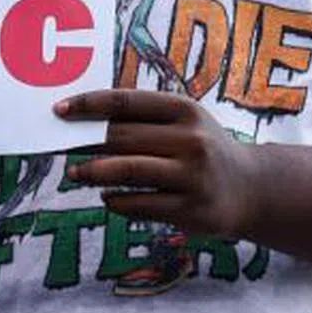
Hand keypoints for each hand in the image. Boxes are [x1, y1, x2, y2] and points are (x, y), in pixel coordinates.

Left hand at [57, 89, 258, 237]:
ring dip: (92, 172)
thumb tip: (79, 119)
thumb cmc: (199, 148)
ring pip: (127, 171)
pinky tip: (107, 198)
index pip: (126, 102)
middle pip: (121, 137)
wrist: (251, 189)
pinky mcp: (192, 210)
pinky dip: (115, 201)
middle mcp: (192, 141)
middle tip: (59, 147)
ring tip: (74, 174)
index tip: (59, 110)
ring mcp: (193, 177)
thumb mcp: (182, 122)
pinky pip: (139, 204)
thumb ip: (140, 118)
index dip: (88, 104)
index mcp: (185, 110)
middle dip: (84, 142)